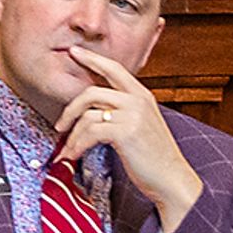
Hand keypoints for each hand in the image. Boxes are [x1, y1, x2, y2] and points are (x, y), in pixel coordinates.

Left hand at [47, 46, 203, 231]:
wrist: (172, 180)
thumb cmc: (154, 157)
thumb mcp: (140, 125)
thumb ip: (123, 110)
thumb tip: (92, 110)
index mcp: (142, 95)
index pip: (113, 68)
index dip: (91, 58)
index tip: (74, 52)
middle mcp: (138, 100)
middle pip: (91, 91)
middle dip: (70, 108)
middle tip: (60, 124)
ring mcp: (132, 114)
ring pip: (87, 115)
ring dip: (73, 135)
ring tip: (68, 149)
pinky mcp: (125, 131)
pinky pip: (90, 132)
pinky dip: (77, 145)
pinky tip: (74, 154)